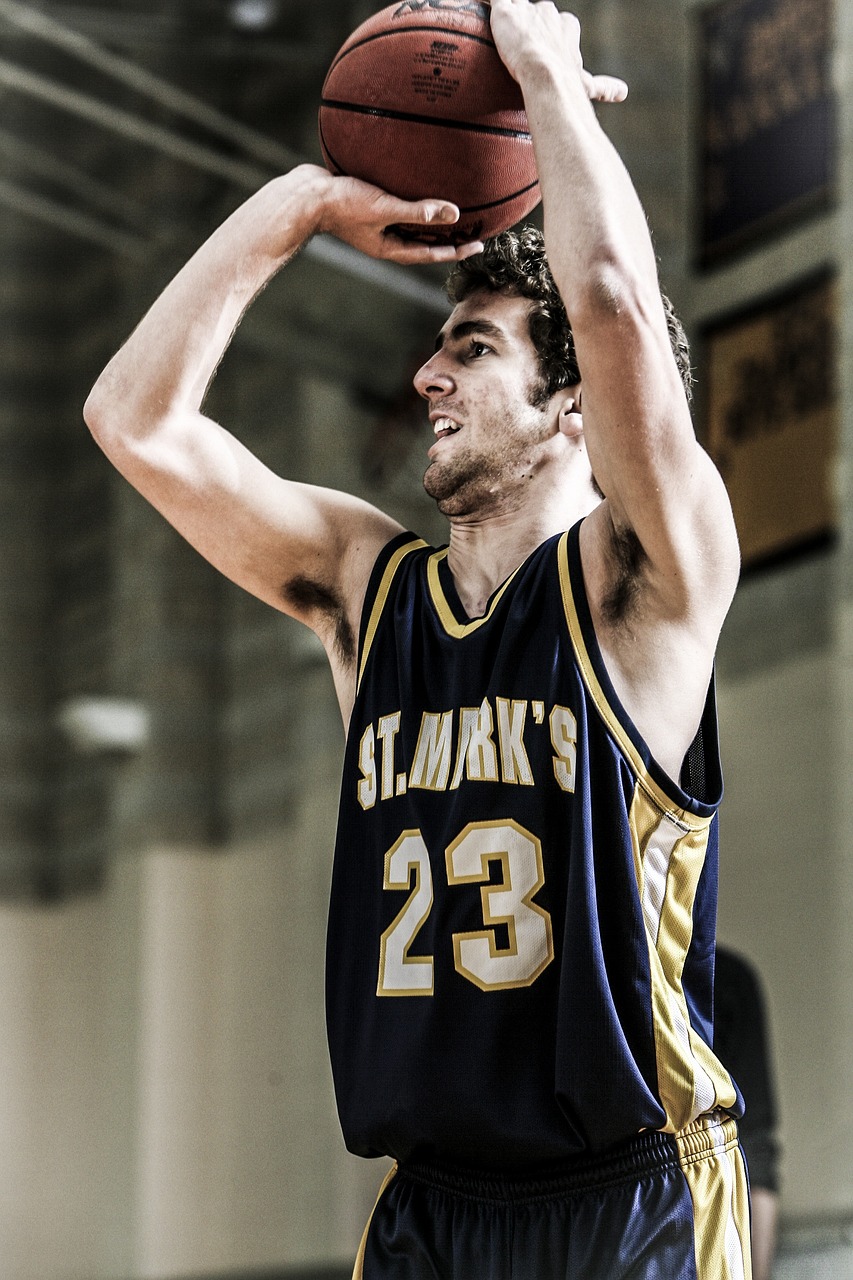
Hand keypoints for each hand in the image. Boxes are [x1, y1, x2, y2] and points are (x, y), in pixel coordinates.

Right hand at [308, 166, 483, 263]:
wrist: (306, 196)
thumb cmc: (343, 204)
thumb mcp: (384, 208)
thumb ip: (418, 211)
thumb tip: (454, 213)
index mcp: (390, 248)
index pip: (431, 253)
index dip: (456, 251)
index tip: (479, 246)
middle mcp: (386, 239)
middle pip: (424, 242)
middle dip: (448, 238)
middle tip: (473, 231)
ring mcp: (376, 225)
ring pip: (411, 226)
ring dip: (432, 221)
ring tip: (453, 211)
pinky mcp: (369, 207)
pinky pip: (399, 208)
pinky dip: (414, 202)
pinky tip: (419, 187)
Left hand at [489, 0, 627, 103]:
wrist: (546, 76)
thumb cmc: (567, 84)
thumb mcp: (587, 86)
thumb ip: (604, 87)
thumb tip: (624, 93)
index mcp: (567, 27)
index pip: (561, 23)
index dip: (554, 35)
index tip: (549, 50)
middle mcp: (549, 14)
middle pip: (538, 12)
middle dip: (531, 25)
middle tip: (521, 45)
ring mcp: (527, 11)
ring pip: (518, 6)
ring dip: (512, 15)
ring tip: (505, 27)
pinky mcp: (505, 12)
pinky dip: (491, 3)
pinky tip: (490, 7)